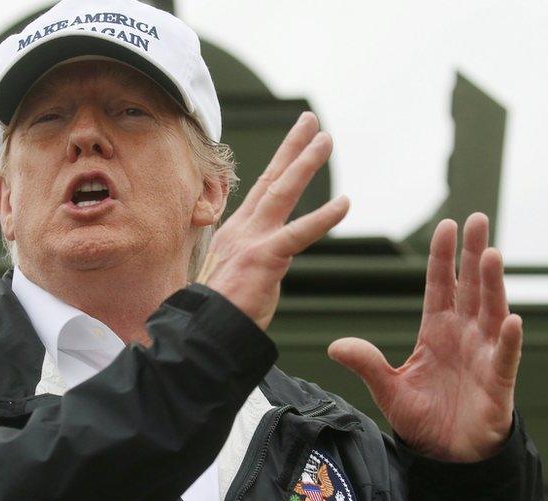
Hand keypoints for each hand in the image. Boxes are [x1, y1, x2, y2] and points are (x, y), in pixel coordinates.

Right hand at [197, 112, 348, 329]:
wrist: (203, 332)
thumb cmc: (220, 312)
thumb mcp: (235, 275)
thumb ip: (252, 258)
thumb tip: (264, 258)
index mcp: (236, 232)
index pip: (262, 189)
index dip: (281, 162)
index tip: (297, 139)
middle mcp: (242, 229)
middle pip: (271, 178)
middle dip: (292, 147)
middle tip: (310, 120)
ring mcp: (251, 241)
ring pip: (282, 193)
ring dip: (305, 164)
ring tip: (326, 140)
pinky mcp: (263, 259)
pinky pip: (298, 234)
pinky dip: (323, 218)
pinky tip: (345, 203)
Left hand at [328, 214, 521, 461]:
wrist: (447, 456)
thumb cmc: (424, 419)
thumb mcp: (387, 388)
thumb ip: (366, 363)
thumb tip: (334, 345)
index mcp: (437, 332)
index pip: (441, 286)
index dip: (444, 257)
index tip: (446, 226)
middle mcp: (464, 336)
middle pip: (470, 287)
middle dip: (473, 254)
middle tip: (477, 219)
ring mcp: (483, 356)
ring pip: (491, 311)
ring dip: (493, 284)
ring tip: (492, 253)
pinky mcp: (498, 383)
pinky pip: (505, 358)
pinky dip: (509, 340)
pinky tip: (512, 320)